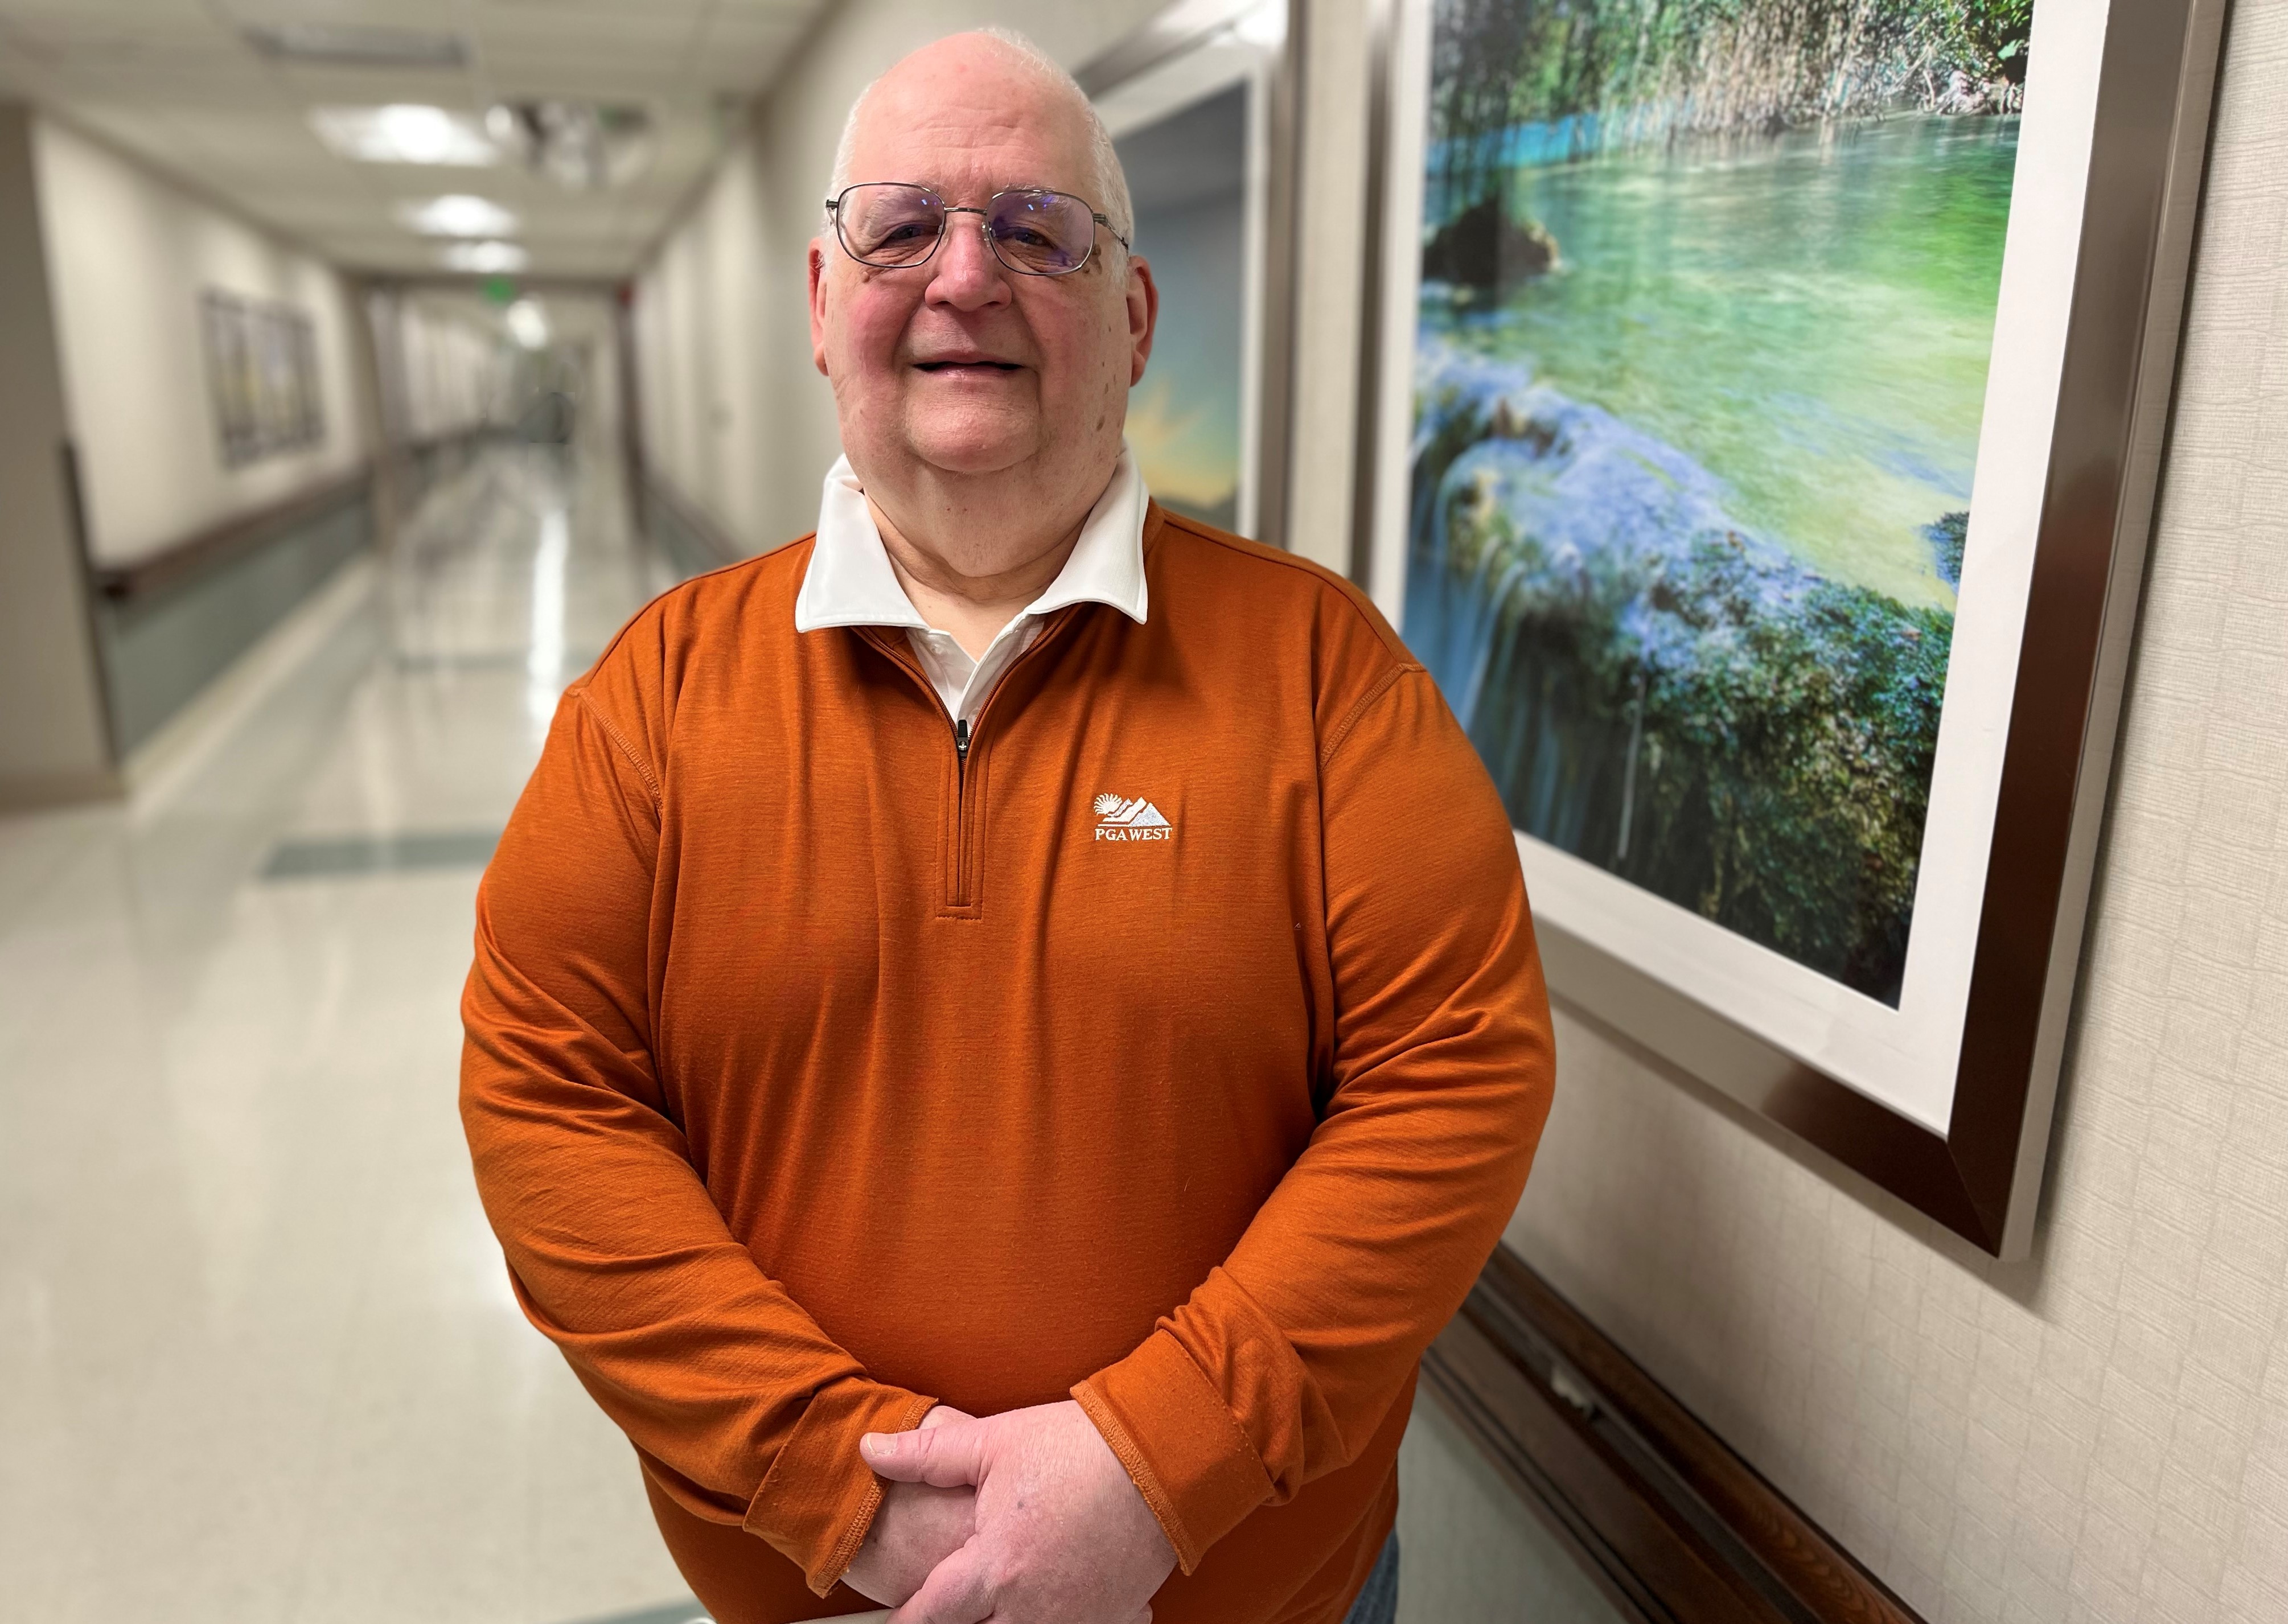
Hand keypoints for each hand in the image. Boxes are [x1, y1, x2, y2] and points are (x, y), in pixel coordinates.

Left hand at [860, 1399, 1175, 1623]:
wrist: (1164, 1455)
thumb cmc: (1079, 1445)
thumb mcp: (994, 1441)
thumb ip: (925, 1455)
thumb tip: (870, 1449)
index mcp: (994, 1565)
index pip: (930, 1615)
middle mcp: (1029, 1606)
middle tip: (953, 1611)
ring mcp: (1074, 1619)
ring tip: (998, 1609)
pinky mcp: (1112, 1618)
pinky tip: (1058, 1610)